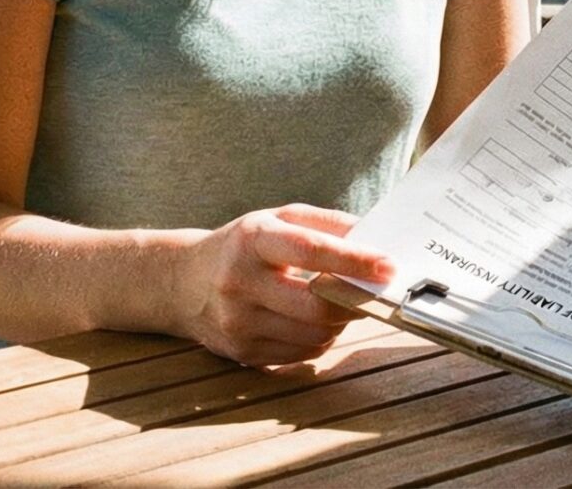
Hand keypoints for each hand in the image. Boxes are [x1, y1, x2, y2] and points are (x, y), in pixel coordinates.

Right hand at [175, 204, 393, 366]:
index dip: (354, 261)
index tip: (389, 266)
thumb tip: (375, 237)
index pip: (310, 251)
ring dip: (341, 322)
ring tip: (342, 304)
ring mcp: (238, 323)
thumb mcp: (279, 219)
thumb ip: (327, 224)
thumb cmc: (242, 245)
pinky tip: (318, 321)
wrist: (182, 282)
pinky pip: (302, 354)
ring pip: (314, 336)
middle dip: (355, 302)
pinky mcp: (242, 353)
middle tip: (374, 292)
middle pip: (315, 307)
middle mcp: (240, 283)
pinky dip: (322, 339)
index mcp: (252, 240)